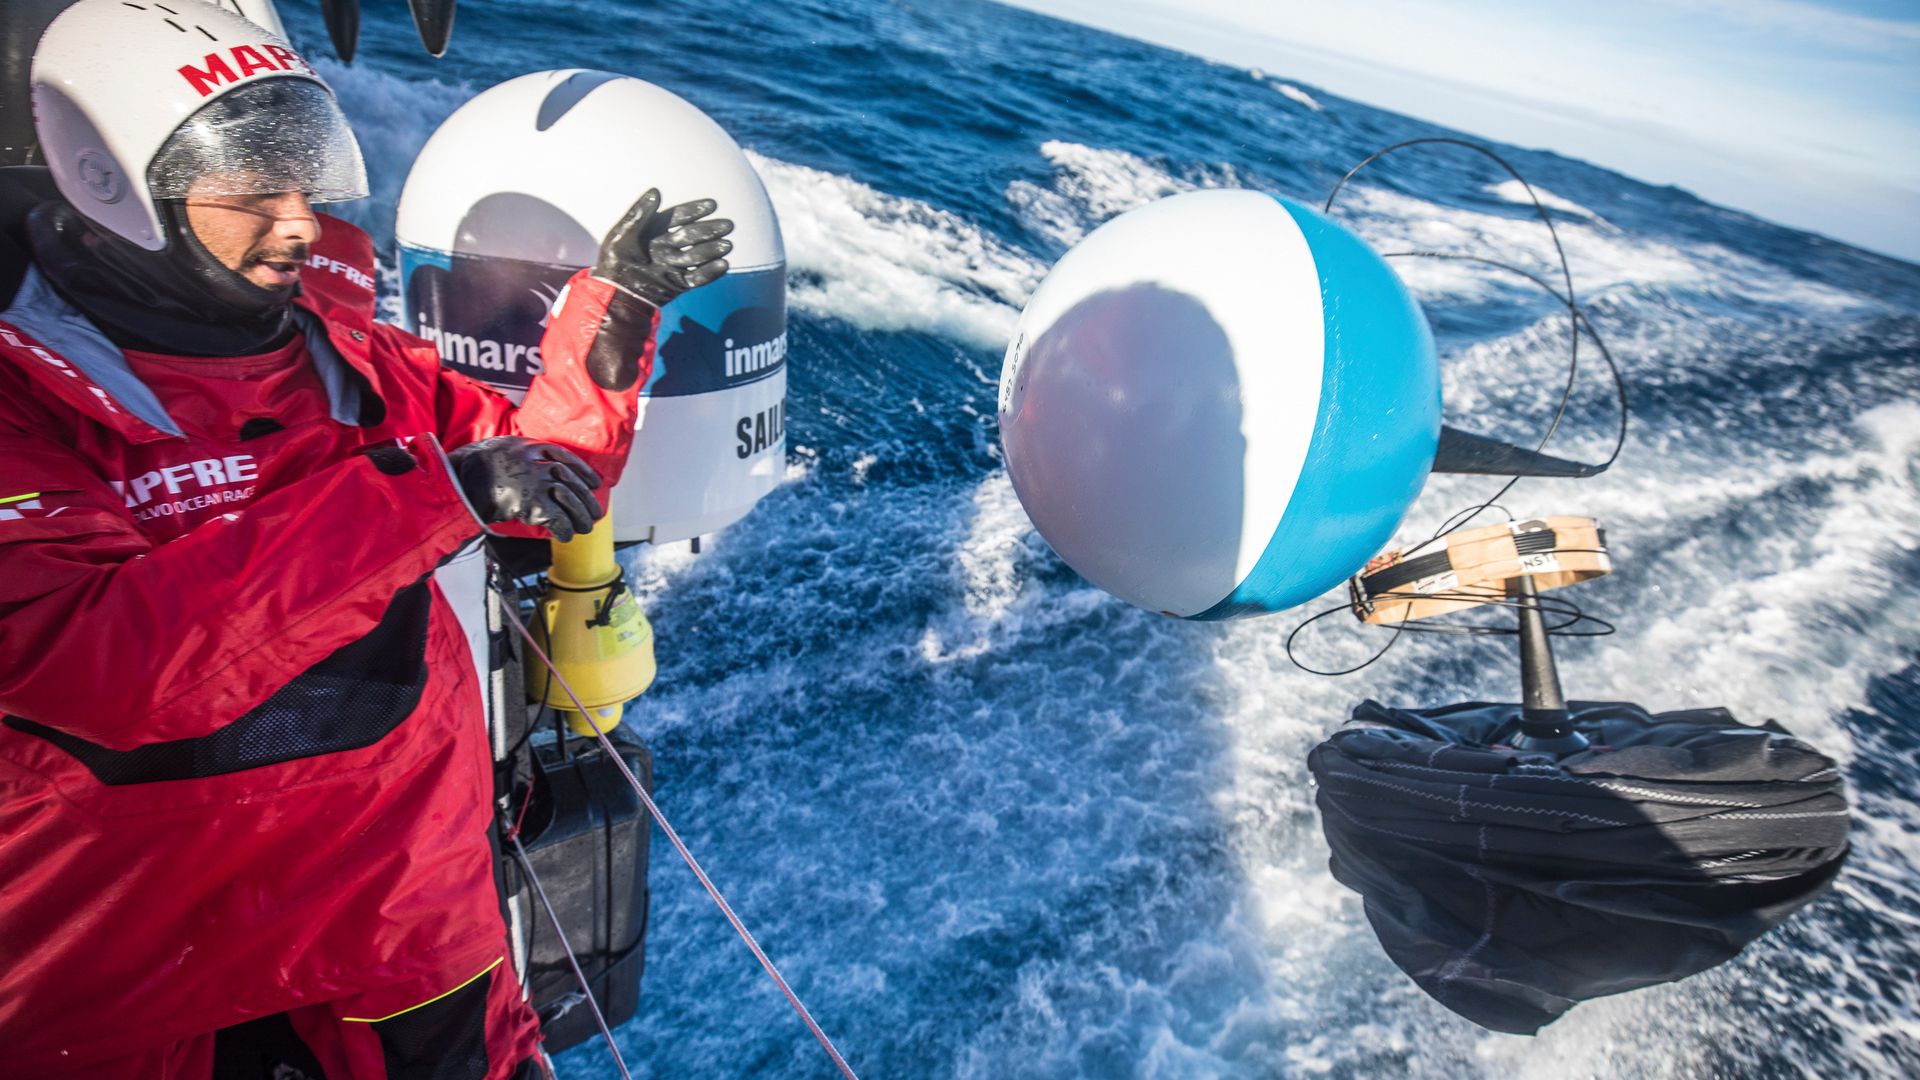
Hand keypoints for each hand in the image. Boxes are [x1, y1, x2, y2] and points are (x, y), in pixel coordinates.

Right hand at [446, 436, 602, 540]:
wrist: (460, 479)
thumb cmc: (477, 468)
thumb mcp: (503, 451)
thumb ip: (523, 458)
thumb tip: (540, 472)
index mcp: (531, 447)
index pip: (566, 458)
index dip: (583, 471)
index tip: (595, 483)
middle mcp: (537, 463)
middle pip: (572, 481)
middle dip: (586, 500)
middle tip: (595, 514)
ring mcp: (535, 482)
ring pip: (569, 500)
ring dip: (580, 517)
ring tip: (584, 528)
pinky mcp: (531, 503)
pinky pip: (557, 518)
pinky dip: (564, 529)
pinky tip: (565, 536)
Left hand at [593, 188, 732, 306]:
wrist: (613, 295)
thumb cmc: (613, 263)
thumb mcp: (621, 234)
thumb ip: (639, 214)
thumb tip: (656, 191)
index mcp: (653, 232)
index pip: (677, 217)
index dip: (694, 210)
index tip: (712, 205)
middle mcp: (666, 247)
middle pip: (691, 235)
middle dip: (710, 230)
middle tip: (728, 225)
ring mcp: (672, 266)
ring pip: (697, 255)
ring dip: (713, 250)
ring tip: (728, 245)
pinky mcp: (677, 284)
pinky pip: (696, 278)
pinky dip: (710, 272)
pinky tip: (723, 264)